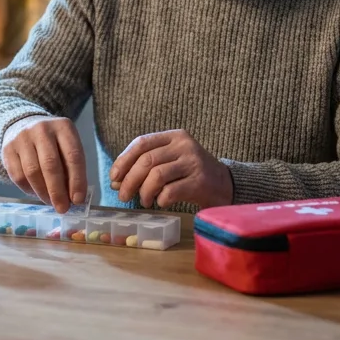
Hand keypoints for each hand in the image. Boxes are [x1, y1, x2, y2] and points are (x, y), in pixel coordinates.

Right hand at [1, 116, 86, 212]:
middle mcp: (42, 129)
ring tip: (50, 203)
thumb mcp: (67, 148)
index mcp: (63, 127)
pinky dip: (28, 190)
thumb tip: (74, 198)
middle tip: (62, 208)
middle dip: (57, 191)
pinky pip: (17, 175)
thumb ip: (72, 169)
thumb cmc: (53, 143)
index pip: (73, 156)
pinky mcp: (8, 149)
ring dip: (42, 192)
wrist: (23, 126)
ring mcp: (23, 138)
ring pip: (32, 172)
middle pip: (50, 164)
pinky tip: (36, 193)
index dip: (77, 180)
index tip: (78, 200)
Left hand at [108, 130, 231, 209]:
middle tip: (122, 196)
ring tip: (144, 201)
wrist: (225, 185)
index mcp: (174, 136)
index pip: (141, 143)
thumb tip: (116, 182)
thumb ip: (146, 167)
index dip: (123, 160)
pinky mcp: (201, 182)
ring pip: (157, 175)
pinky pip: (171, 191)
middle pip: (147, 160)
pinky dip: (160, 199)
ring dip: (144, 192)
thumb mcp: (170, 161)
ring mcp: (194, 162)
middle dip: (129, 180)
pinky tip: (161, 203)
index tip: (114, 178)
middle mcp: (184, 146)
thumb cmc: (191, 174)